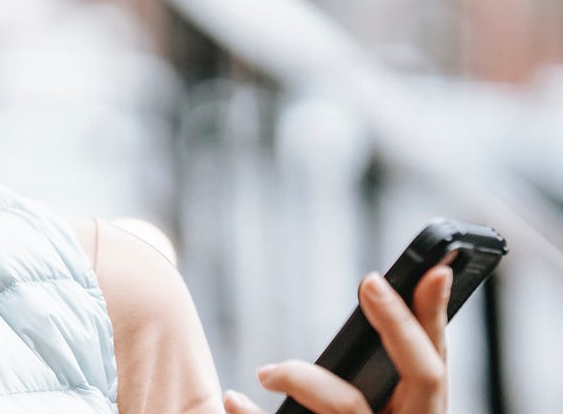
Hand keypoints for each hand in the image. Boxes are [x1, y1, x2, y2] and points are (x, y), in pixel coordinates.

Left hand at [222, 266, 453, 413]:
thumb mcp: (373, 407)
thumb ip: (379, 369)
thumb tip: (377, 295)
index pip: (439, 363)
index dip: (437, 316)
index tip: (430, 270)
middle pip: (422, 379)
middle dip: (399, 326)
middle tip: (370, 280)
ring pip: (348, 408)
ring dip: (304, 377)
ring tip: (267, 372)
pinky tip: (232, 400)